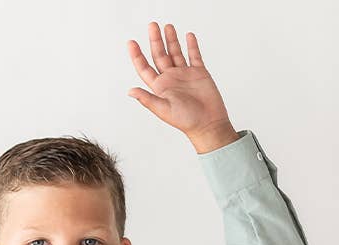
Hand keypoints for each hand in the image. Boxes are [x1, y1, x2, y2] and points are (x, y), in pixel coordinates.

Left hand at [125, 22, 234, 148]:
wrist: (208, 123)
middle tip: (152, 25)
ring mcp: (185, 75)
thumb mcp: (163, 110)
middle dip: (155, 40)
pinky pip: (194, 55)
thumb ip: (147, 99)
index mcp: (160, 87)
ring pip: (176, 52)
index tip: (131, 42)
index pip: (145, 68)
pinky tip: (188, 36)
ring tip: (167, 26)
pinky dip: (191, 45)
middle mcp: (171, 79)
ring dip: (171, 39)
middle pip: (160, 55)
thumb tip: (130, 91)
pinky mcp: (199, 73)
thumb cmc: (186, 121)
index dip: (137, 56)